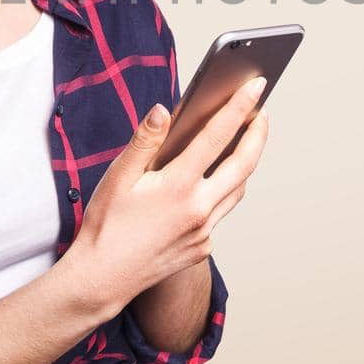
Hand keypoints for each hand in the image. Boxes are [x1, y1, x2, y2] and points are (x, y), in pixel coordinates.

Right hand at [61, 76, 269, 315]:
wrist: (102, 278)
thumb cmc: (105, 225)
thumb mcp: (117, 177)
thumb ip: (144, 141)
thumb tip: (164, 110)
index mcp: (178, 186)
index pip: (218, 136)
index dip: (240, 107)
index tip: (256, 85)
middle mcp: (198, 210)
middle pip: (244, 164)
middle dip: (258, 133)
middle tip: (261, 111)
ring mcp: (204, 232)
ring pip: (237, 190)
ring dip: (244, 163)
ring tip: (243, 140)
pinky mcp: (202, 248)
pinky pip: (220, 213)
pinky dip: (221, 192)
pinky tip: (209, 182)